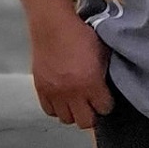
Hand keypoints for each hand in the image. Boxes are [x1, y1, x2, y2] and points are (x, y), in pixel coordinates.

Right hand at [29, 11, 113, 128]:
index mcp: (91, 83)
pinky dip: (57, 107)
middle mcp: (73, 93)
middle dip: (91, 114)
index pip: (104, 108)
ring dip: (73, 111)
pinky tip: (61, 98)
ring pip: (66, 119)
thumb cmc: (79, 33)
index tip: (105, 99)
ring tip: (75, 101)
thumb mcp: (102, 50)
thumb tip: (108, 83)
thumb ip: (105, 70)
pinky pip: (49, 111)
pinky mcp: (41, 90)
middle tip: (91, 104)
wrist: (52, 26)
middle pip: (85, 122)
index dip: (107, 104)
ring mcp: (55, 93)